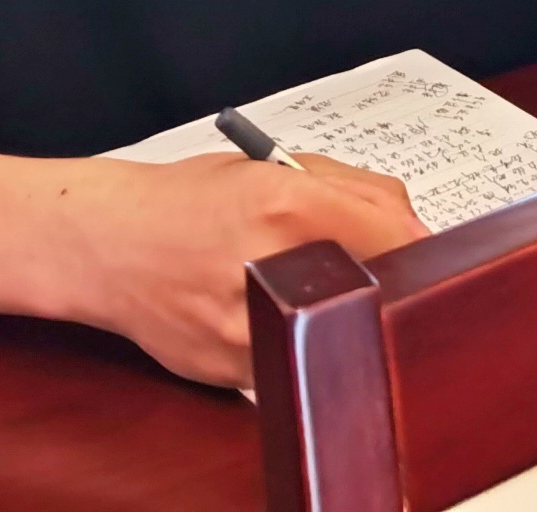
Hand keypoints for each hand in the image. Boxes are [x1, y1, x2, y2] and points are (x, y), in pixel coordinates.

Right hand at [80, 148, 424, 387]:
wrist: (106, 244)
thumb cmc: (190, 199)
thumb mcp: (273, 168)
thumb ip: (351, 189)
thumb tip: (413, 223)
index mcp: (285, 204)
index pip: (392, 233)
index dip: (418, 246)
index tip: (430, 255)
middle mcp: (268, 266)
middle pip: (373, 287)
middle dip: (385, 282)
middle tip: (381, 276)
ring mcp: (246, 326)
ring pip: (336, 332)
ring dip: (341, 318)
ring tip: (315, 293)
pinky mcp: (228, 369)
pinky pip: (292, 362)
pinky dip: (299, 345)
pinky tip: (279, 321)